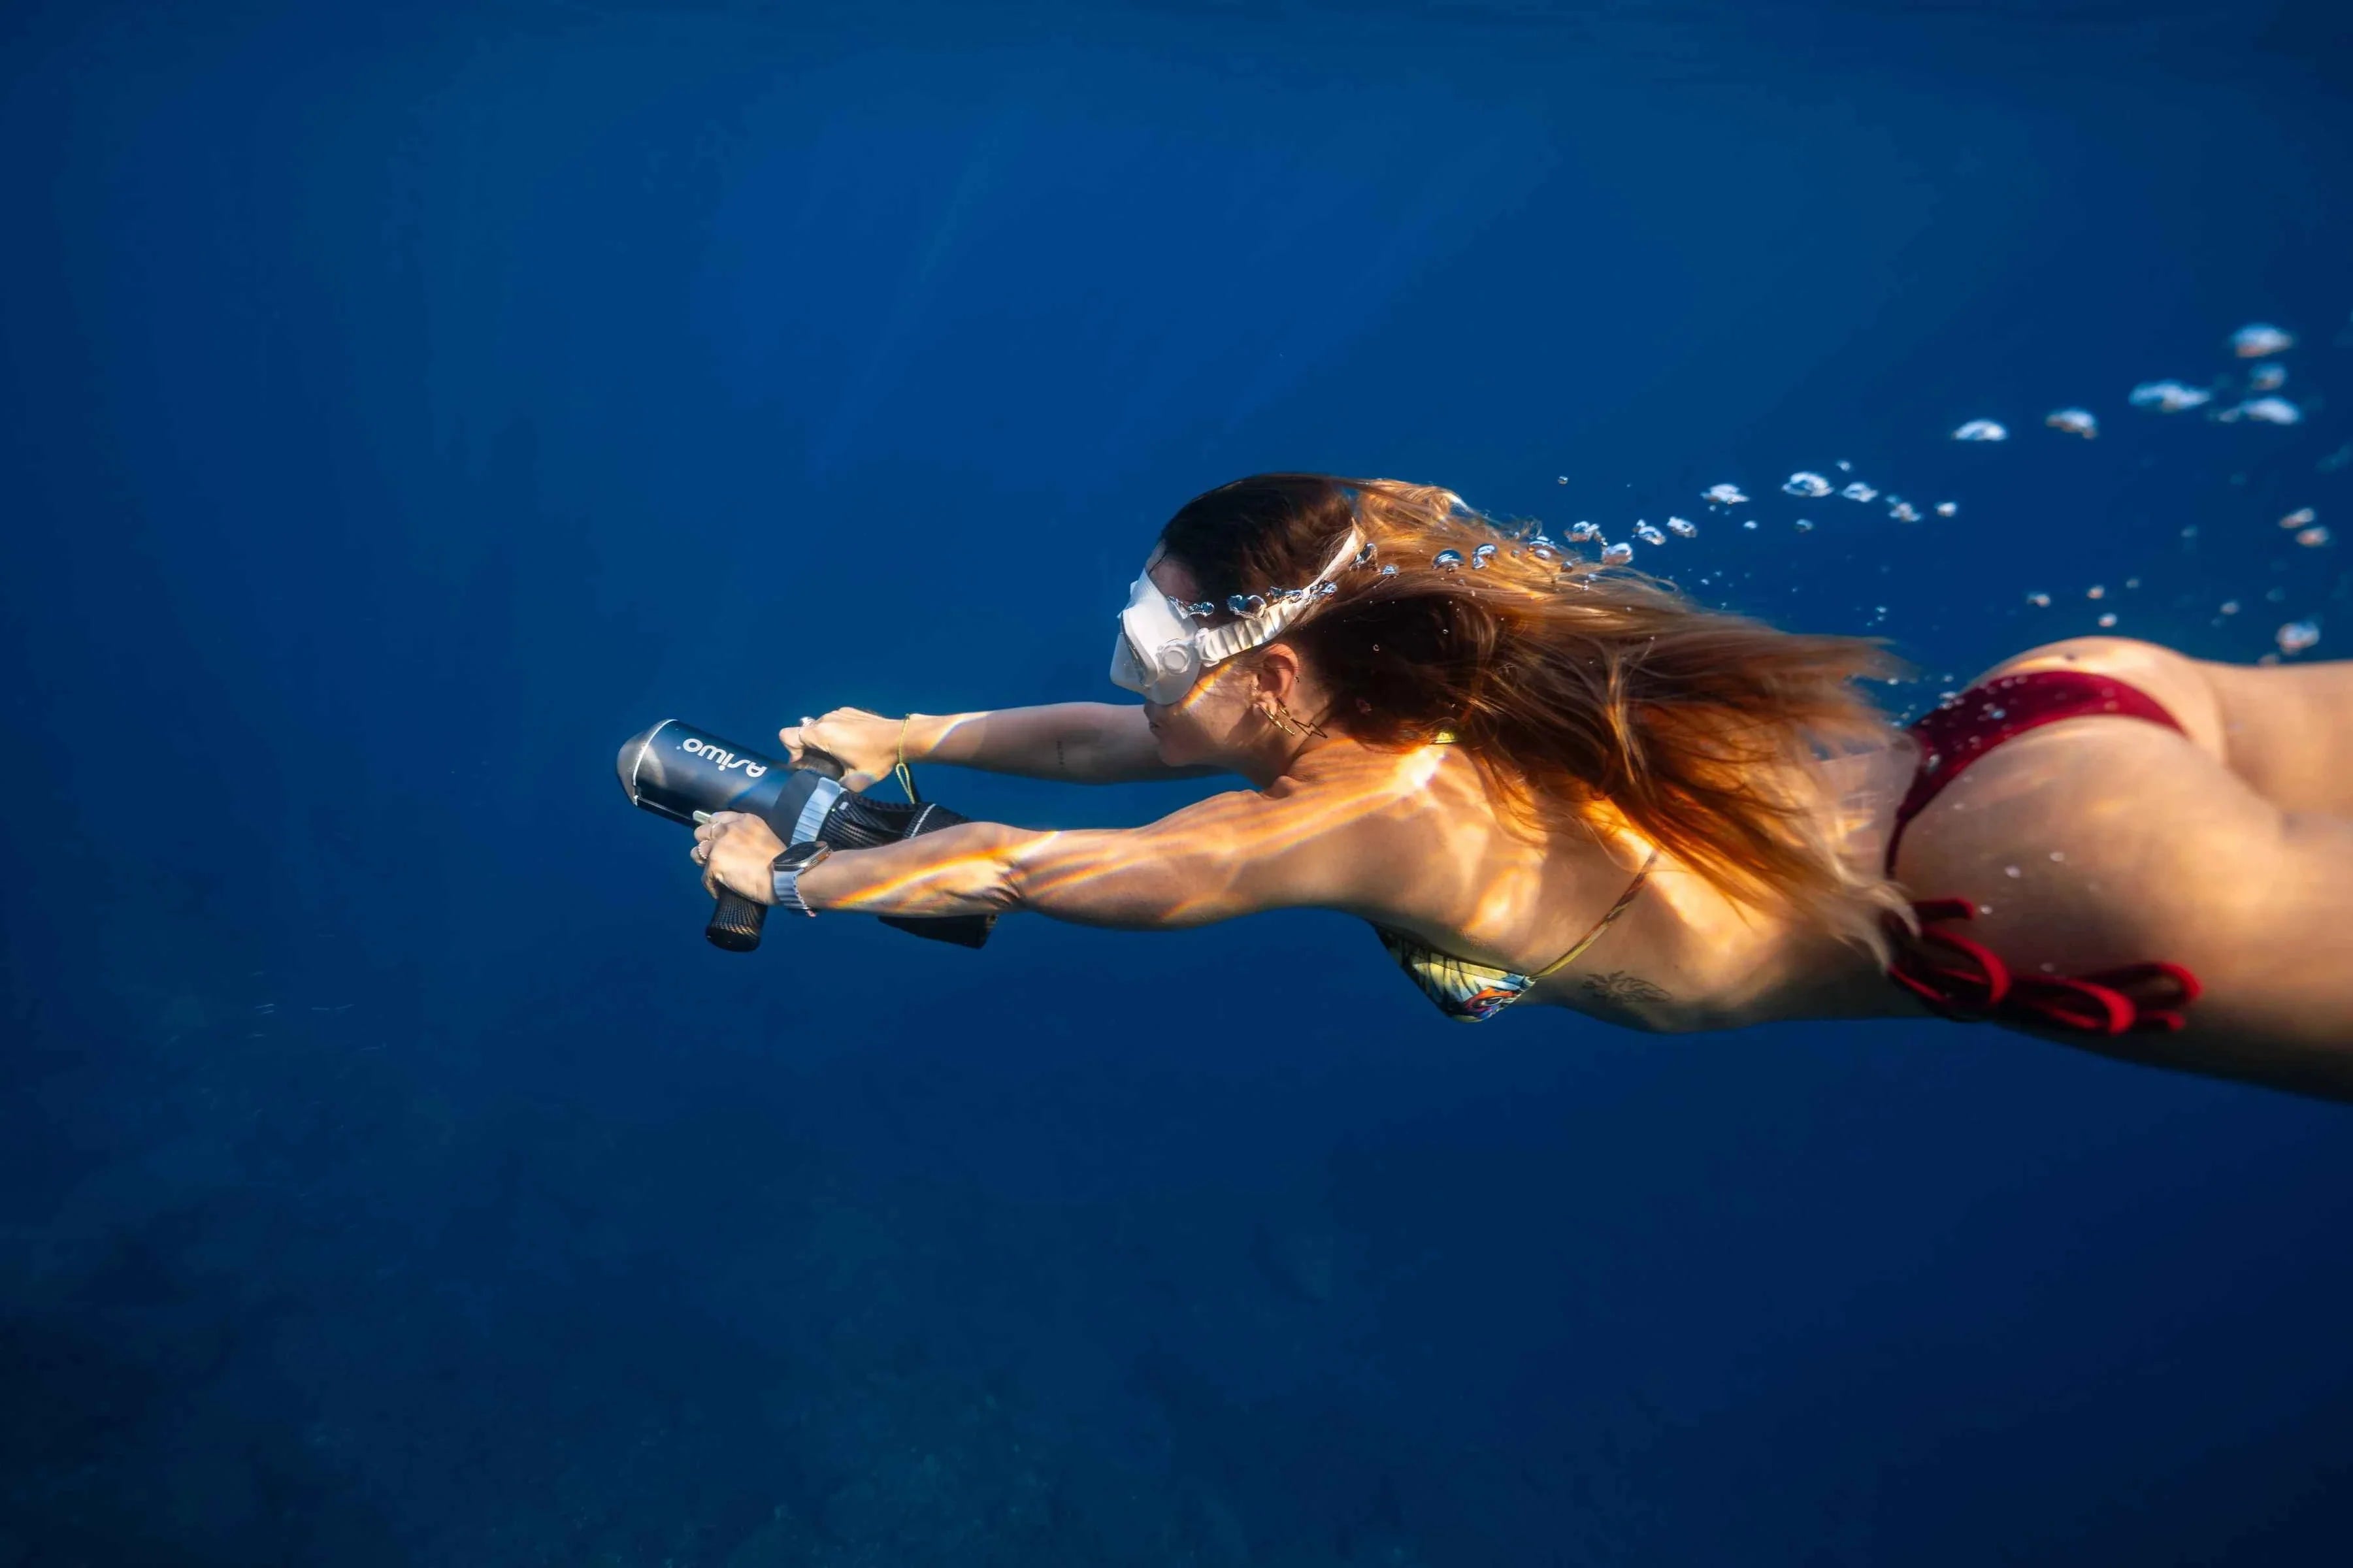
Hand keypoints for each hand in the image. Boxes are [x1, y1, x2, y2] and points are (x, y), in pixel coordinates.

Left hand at [691, 811, 786, 904]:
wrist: (786, 876)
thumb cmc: (782, 862)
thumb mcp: (764, 837)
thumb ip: (745, 836)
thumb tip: (733, 848)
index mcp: (744, 820)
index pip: (716, 818)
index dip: (713, 831)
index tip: (717, 841)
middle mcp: (729, 828)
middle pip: (701, 833)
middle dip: (706, 846)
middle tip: (715, 859)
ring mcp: (720, 845)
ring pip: (696, 853)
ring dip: (705, 864)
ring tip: (715, 875)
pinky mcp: (715, 863)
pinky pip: (704, 877)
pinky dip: (712, 886)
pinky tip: (720, 891)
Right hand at [779, 706, 908, 790]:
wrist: (901, 737)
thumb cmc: (877, 759)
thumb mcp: (854, 781)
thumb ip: (834, 786)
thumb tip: (827, 790)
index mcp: (822, 734)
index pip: (787, 736)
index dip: (792, 752)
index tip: (807, 764)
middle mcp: (826, 719)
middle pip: (803, 733)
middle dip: (808, 749)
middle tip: (825, 764)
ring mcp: (838, 712)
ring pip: (818, 727)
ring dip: (823, 741)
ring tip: (840, 755)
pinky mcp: (850, 711)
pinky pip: (833, 722)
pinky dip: (835, 733)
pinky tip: (852, 744)